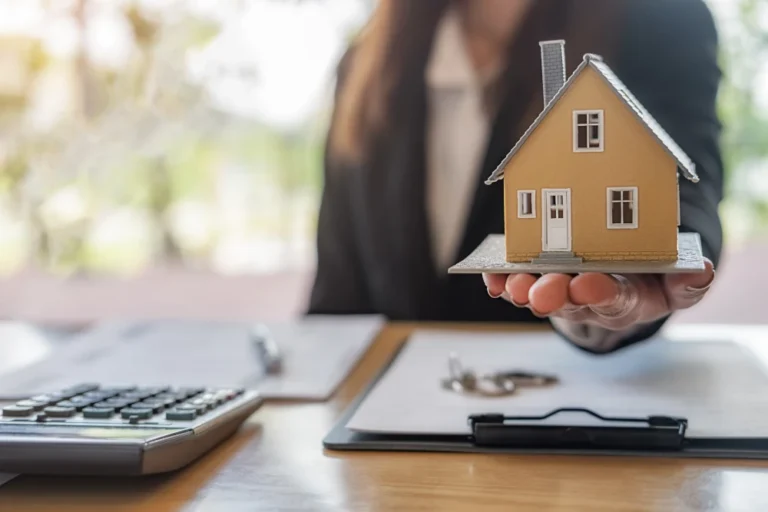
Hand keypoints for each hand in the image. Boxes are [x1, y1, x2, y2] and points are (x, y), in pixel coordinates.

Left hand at [482, 259, 714, 329]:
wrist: (623, 273)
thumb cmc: (649, 278)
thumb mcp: (676, 284)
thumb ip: (688, 282)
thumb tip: (702, 270)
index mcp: (623, 299)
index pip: (612, 298)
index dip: (599, 292)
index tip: (587, 284)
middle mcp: (586, 298)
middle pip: (567, 299)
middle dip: (553, 294)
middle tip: (540, 290)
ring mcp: (559, 289)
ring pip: (538, 292)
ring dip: (523, 289)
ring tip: (512, 285)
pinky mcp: (536, 276)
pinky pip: (515, 281)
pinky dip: (500, 280)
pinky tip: (490, 277)